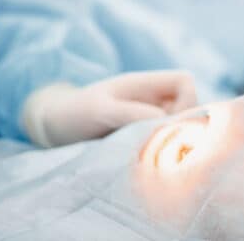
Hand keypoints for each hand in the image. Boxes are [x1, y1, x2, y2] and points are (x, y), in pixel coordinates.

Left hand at [23, 71, 198, 147]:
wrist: (54, 127)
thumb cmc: (75, 113)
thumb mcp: (101, 111)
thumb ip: (132, 113)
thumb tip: (167, 122)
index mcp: (144, 84)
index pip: (185, 81)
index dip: (187, 101)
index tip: (169, 124)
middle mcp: (151, 99)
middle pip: (189, 105)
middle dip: (183, 126)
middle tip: (164, 146)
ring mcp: (148, 116)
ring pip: (179, 125)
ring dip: (173, 141)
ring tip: (154, 156)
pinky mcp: (142, 136)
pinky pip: (166, 140)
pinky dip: (163, 151)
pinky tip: (149, 162)